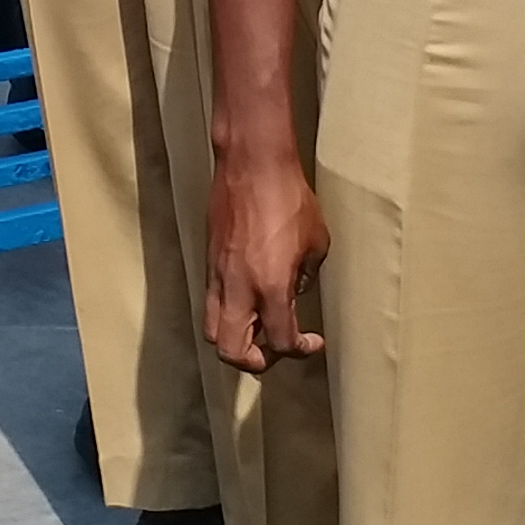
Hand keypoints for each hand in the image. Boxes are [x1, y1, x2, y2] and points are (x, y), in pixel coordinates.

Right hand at [205, 147, 329, 372]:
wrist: (252, 164)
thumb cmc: (289, 197)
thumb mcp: (316, 242)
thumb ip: (305, 276)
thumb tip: (294, 291)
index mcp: (270, 287)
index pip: (280, 342)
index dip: (300, 350)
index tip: (312, 342)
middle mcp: (239, 289)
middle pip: (233, 352)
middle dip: (255, 360)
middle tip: (276, 349)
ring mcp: (218, 277)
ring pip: (213, 331)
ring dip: (235, 340)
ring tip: (258, 329)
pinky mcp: (209, 262)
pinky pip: (212, 303)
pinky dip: (228, 314)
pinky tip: (248, 300)